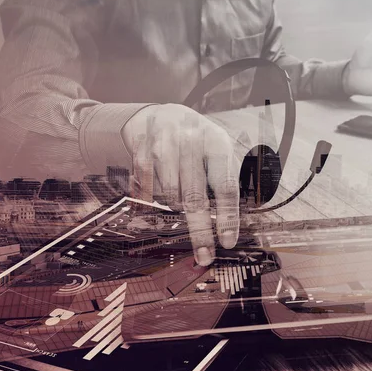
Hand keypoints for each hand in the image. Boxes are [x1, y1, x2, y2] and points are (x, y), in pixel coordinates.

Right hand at [122, 104, 239, 265]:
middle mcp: (191, 141)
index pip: (225, 186)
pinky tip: (158, 190)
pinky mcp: (142, 150)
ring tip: (180, 197)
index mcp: (217, 143)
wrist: (163, 114)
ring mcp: (164, 144)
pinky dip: (154, 198)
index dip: (227, 217)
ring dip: (177, 206)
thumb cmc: (198, 142)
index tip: (227, 242)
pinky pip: (147, 189)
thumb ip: (224, 180)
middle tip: (204, 256)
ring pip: (170, 195)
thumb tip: (229, 225)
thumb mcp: (218, 151)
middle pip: (195, 197)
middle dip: (200, 232)